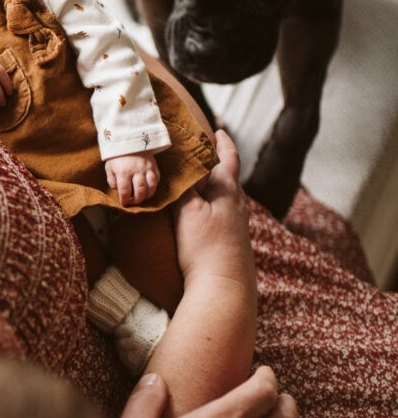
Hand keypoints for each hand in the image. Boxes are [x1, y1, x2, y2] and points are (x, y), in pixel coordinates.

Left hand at [105, 152, 159, 204]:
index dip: (125, 200)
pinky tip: (149, 189)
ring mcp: (146, 168)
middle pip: (140, 191)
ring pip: (151, 186)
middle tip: (133, 202)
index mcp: (123, 171)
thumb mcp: (109, 167)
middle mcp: (136, 170)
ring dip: (147, 196)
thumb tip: (118, 191)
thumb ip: (112, 180)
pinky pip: (157, 179)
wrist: (128, 139)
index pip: (125, 191)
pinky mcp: (153, 165)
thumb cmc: (117, 156)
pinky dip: (154, 187)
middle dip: (137, 200)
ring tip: (142, 198)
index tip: (124, 203)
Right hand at [173, 129, 254, 290]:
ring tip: (202, 181)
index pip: (228, 158)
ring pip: (229, 197)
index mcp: (228, 191)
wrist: (224, 288)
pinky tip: (206, 215)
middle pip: (230, 176)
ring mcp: (239, 225)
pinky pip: (225, 214)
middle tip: (204, 152)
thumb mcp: (188, 210)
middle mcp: (239, 205)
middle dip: (219, 162)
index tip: (219, 130)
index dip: (223, 142)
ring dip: (217, 185)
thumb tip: (177, 164)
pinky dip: (215, 205)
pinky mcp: (235, 242)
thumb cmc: (204, 247)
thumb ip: (183, 185)